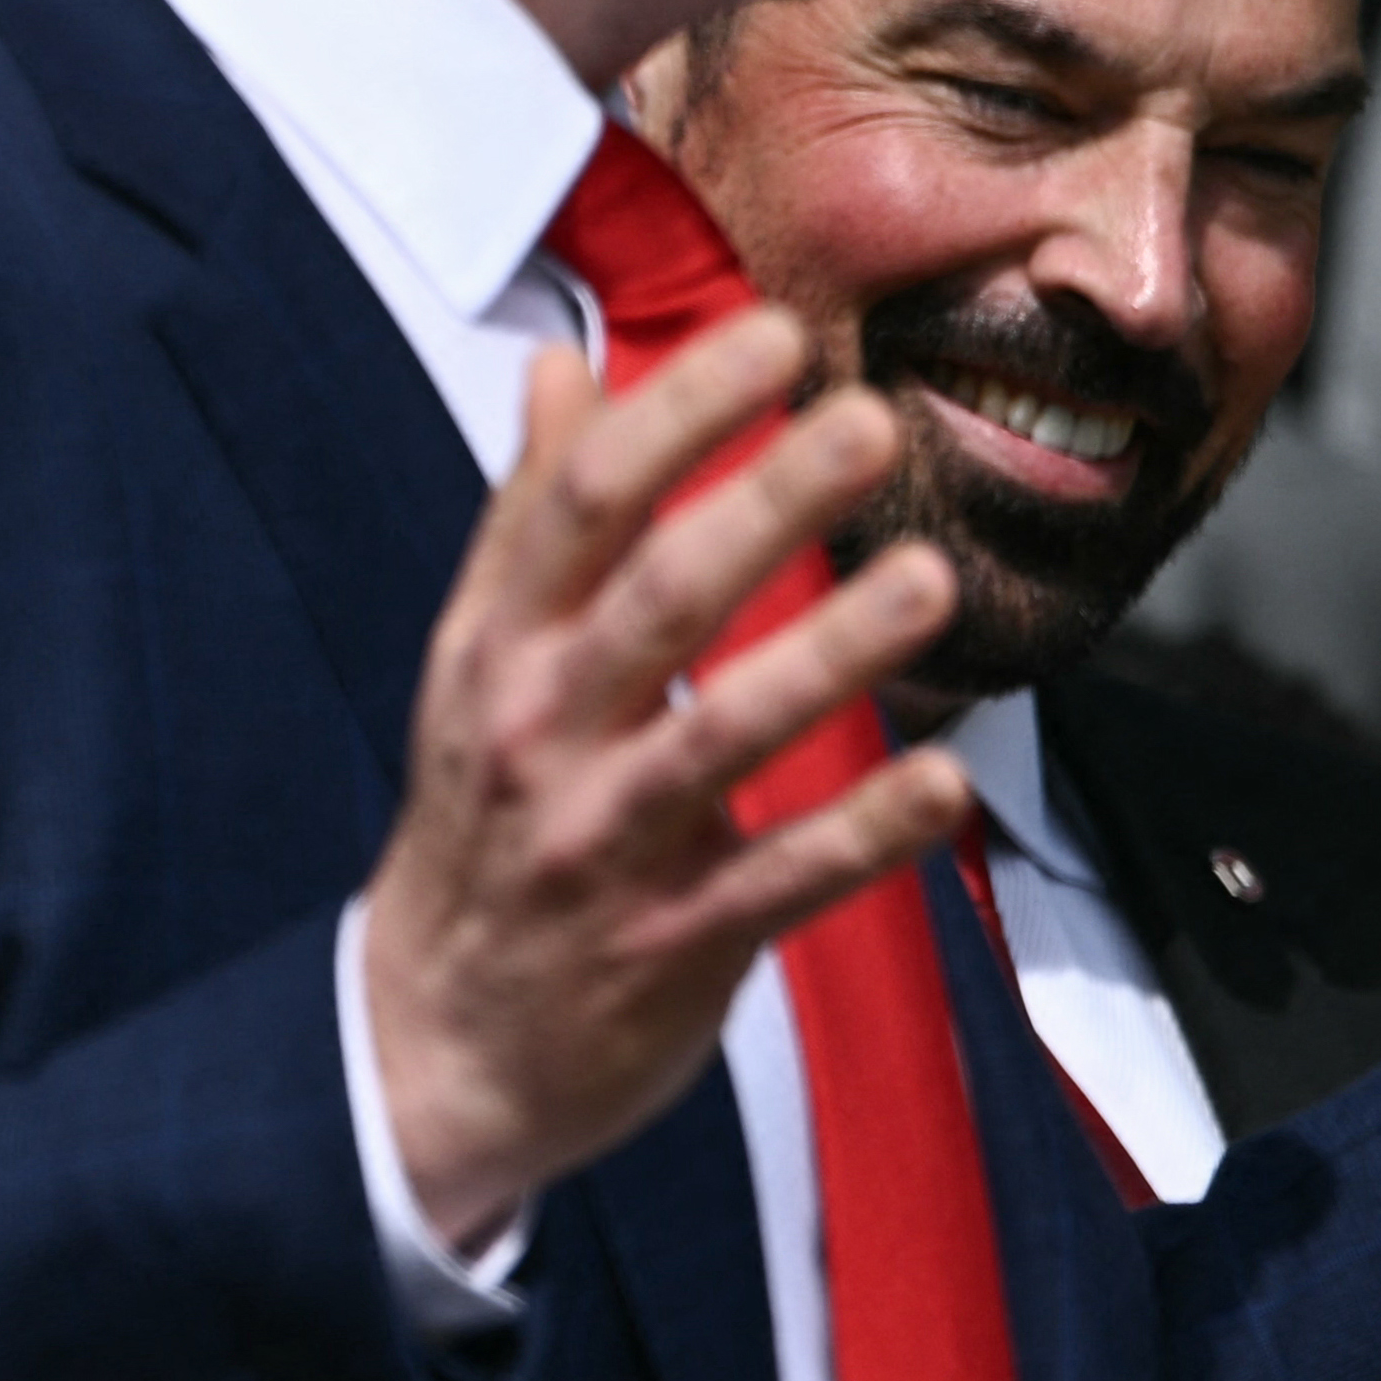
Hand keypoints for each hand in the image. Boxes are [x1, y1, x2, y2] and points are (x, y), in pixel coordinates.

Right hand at [361, 315, 969, 1247]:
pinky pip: (781, 881)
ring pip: (724, 733)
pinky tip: (947, 782)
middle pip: (656, 598)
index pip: (580, 504)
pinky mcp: (672, 945)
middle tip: (867, 419)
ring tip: (928, 578)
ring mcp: (606, 843)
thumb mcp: (479, 660)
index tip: (773, 335)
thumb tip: (559, 363)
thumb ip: (531, 514)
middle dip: (764, 504)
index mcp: (497, 647)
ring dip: (832, 653)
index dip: (677, 411)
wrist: (433, 1045)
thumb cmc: (480, 822)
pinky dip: (864, 834)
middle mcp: (543, 732)